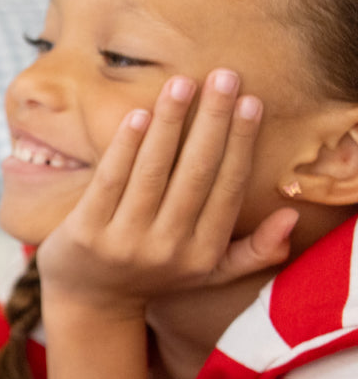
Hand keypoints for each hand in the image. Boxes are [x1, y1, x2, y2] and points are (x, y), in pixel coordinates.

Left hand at [37, 69, 297, 320]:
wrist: (88, 303)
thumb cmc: (154, 274)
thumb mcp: (207, 272)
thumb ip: (253, 250)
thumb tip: (293, 217)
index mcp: (202, 254)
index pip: (227, 188)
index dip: (240, 143)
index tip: (251, 101)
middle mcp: (166, 249)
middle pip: (195, 174)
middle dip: (212, 121)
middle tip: (224, 76)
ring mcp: (123, 242)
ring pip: (152, 173)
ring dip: (170, 124)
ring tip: (182, 84)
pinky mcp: (85, 233)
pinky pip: (109, 181)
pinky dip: (126, 147)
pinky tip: (139, 114)